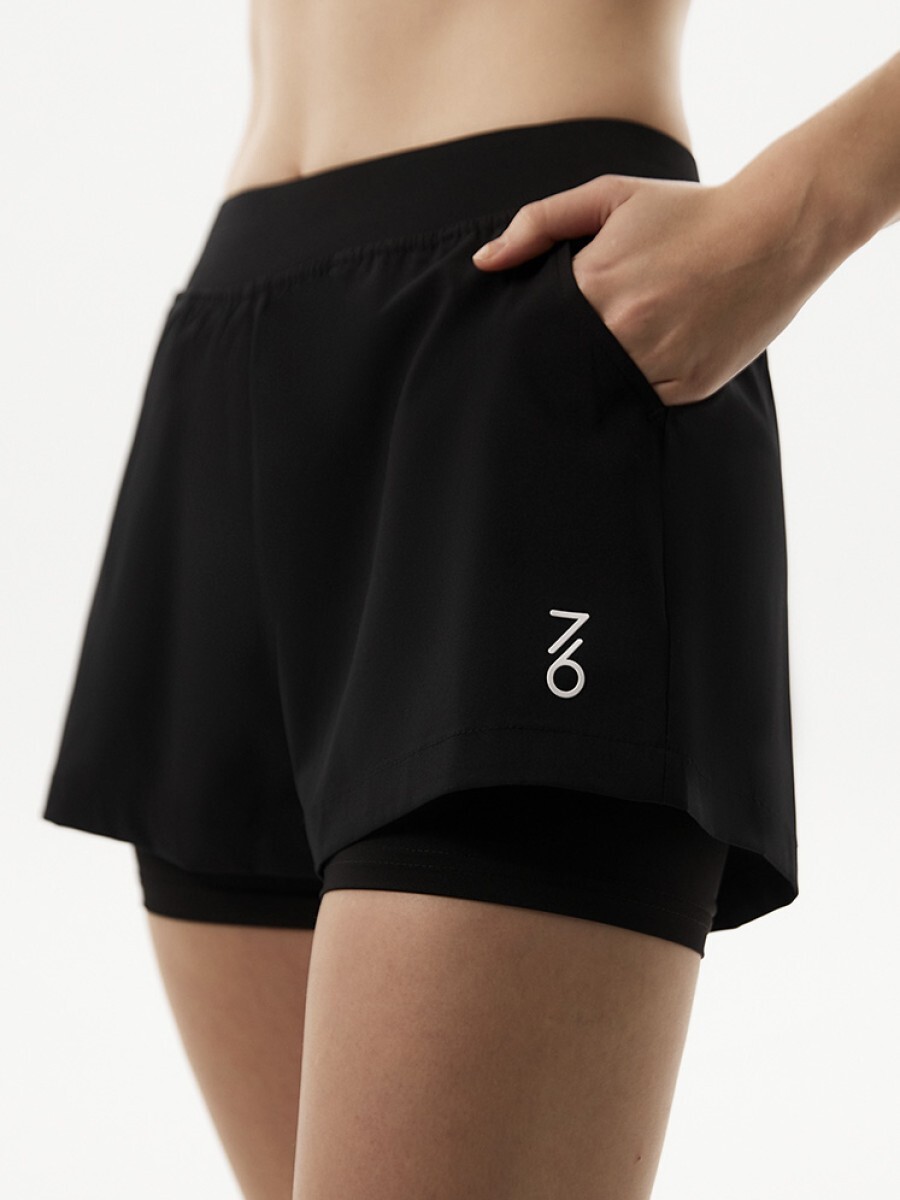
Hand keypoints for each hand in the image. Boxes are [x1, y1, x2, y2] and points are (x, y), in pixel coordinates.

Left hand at [471, 172, 816, 406]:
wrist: (776, 230)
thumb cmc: (687, 212)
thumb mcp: (611, 198)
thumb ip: (541, 223)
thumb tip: (485, 262)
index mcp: (595, 284)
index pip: (537, 329)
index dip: (530, 336)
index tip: (521, 343)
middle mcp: (623, 328)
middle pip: (566, 364)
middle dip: (558, 363)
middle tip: (550, 367)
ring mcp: (658, 362)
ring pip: (603, 389)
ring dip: (595, 382)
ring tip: (602, 366)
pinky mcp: (687, 386)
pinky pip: (644, 402)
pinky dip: (636, 392)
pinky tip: (639, 372)